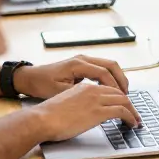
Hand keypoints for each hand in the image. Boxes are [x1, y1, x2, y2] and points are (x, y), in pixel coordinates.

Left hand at [13, 55, 129, 98]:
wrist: (30, 78)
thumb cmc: (42, 85)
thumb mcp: (61, 92)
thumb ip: (81, 93)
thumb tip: (100, 98)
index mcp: (78, 64)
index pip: (104, 73)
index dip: (114, 86)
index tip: (121, 99)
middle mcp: (83, 59)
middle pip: (112, 65)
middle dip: (122, 80)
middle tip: (128, 95)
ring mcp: (83, 60)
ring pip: (109, 65)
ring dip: (118, 78)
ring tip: (123, 93)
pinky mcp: (83, 64)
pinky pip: (103, 68)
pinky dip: (111, 77)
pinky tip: (112, 89)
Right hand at [28, 83, 141, 140]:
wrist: (40, 119)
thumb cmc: (47, 116)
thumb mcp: (66, 103)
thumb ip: (79, 104)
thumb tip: (86, 114)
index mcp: (84, 86)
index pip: (108, 88)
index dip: (119, 97)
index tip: (124, 105)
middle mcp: (92, 90)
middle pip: (119, 93)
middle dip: (129, 103)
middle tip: (134, 113)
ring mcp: (96, 100)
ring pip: (124, 101)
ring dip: (133, 111)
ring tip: (136, 120)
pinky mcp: (98, 111)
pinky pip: (122, 111)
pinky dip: (131, 117)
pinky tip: (132, 124)